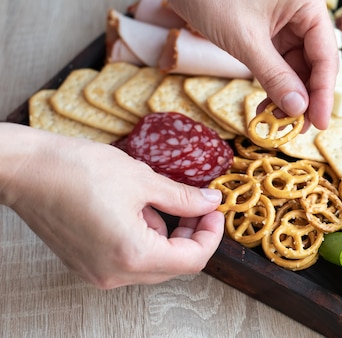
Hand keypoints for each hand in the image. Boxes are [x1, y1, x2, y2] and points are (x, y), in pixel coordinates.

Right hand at [1, 124, 223, 288]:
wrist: (26, 170)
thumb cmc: (77, 170)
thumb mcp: (142, 179)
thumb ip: (183, 197)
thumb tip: (210, 202)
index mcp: (132, 254)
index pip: (193, 259)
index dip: (211, 233)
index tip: (214, 210)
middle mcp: (115, 273)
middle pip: (174, 265)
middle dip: (192, 234)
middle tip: (197, 204)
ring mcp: (98, 272)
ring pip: (152, 263)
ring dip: (167, 235)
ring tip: (156, 200)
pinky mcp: (86, 263)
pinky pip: (129, 259)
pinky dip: (143, 238)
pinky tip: (135, 209)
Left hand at [155, 0, 339, 129]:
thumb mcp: (246, 42)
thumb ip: (275, 77)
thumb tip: (299, 109)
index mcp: (308, 5)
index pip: (326, 57)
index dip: (324, 94)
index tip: (320, 124)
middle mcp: (303, 12)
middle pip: (314, 64)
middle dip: (305, 97)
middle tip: (296, 129)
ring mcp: (285, 21)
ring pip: (295, 66)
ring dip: (287, 94)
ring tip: (275, 121)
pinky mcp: (268, 29)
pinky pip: (278, 62)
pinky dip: (272, 83)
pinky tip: (265, 105)